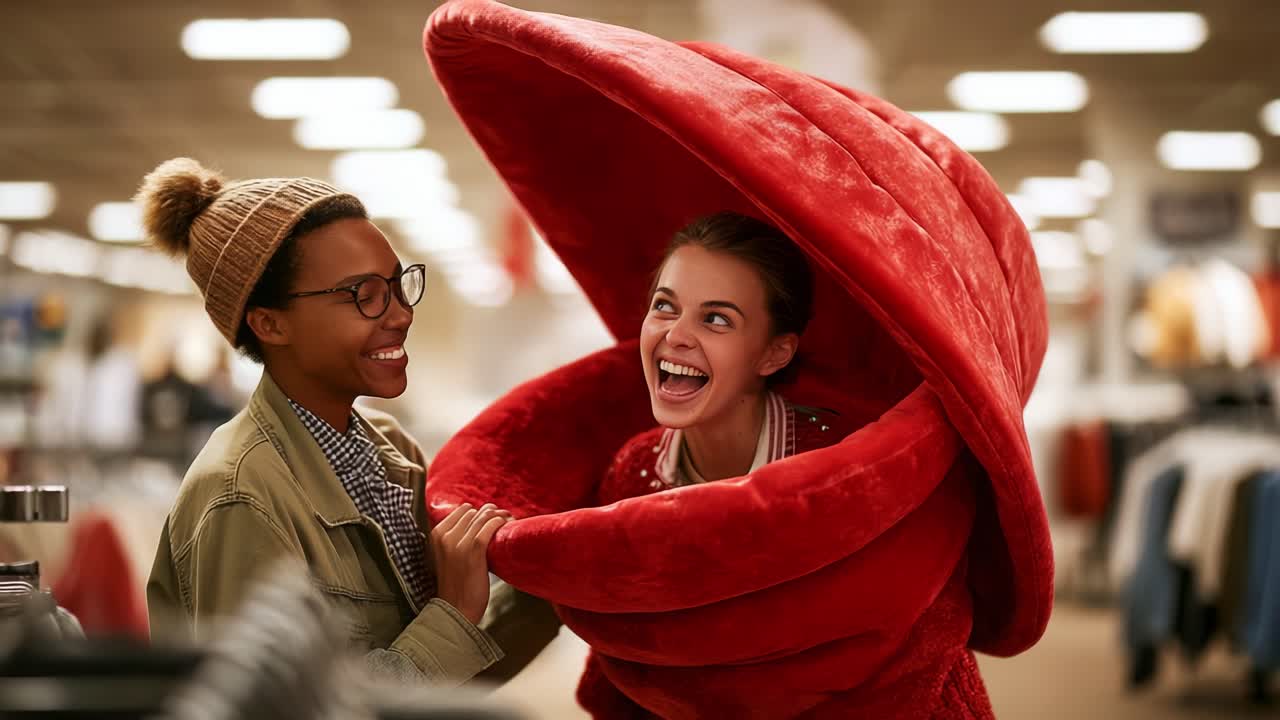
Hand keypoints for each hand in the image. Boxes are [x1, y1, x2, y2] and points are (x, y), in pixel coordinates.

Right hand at [429, 503, 511, 624]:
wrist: (456, 610)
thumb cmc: (457, 585)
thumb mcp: (448, 558)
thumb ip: (456, 539)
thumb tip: (479, 521)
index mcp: (436, 535)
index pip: (462, 510)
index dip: (479, 512)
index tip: (491, 518)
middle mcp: (445, 536)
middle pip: (475, 512)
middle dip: (491, 513)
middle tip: (505, 520)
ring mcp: (459, 543)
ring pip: (484, 516)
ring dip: (501, 516)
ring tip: (510, 522)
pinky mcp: (474, 550)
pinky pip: (490, 526)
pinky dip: (501, 522)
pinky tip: (508, 526)